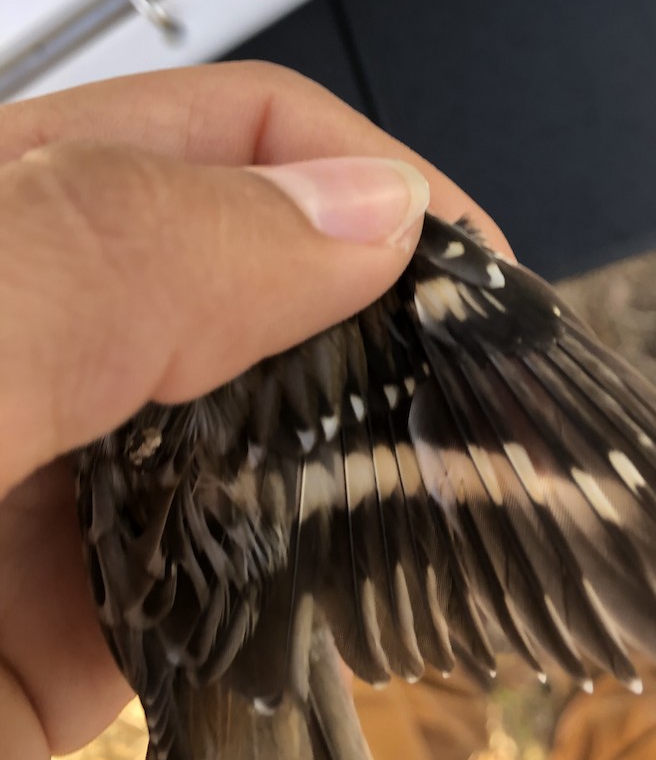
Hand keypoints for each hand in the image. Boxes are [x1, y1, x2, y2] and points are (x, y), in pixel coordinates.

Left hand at [0, 60, 509, 759]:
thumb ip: (112, 260)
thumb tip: (362, 209)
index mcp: (1, 223)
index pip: (221, 133)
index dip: (359, 174)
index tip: (471, 270)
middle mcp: (34, 333)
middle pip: (265, 271)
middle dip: (390, 314)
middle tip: (502, 393)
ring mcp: (56, 479)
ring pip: (265, 420)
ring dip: (366, 448)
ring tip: (475, 491)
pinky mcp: (67, 626)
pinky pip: (232, 565)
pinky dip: (309, 575)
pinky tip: (363, 594)